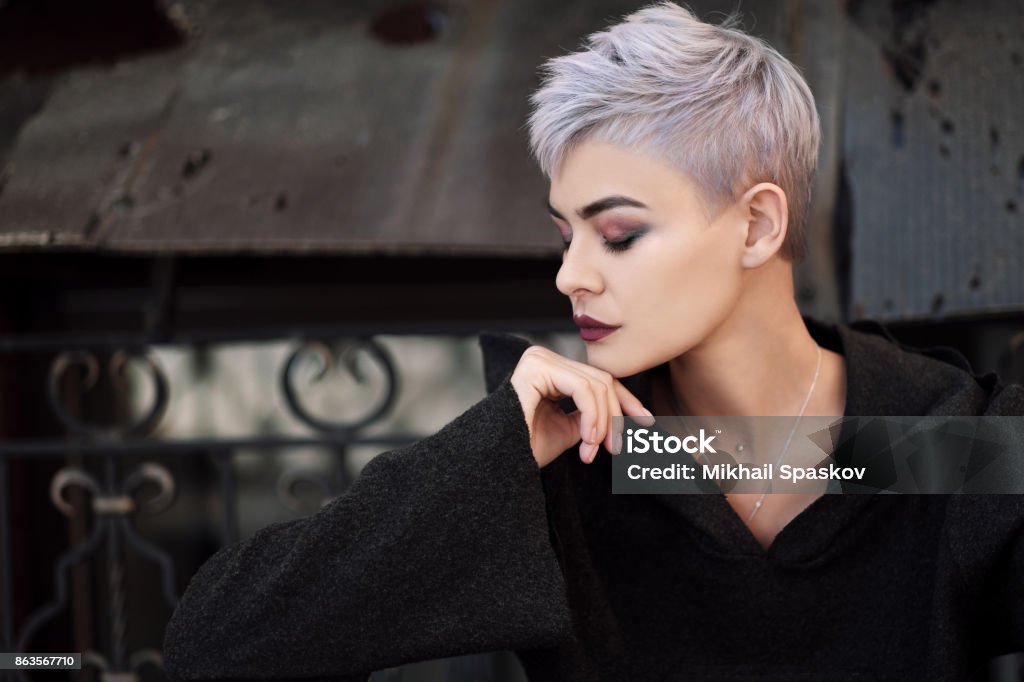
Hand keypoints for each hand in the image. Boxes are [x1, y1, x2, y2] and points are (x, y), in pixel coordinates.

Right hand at [509, 345, 652, 467]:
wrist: (500, 464)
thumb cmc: (528, 449)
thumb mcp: (571, 429)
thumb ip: (592, 415)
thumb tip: (623, 412)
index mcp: (551, 370)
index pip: (599, 379)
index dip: (626, 400)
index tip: (646, 422)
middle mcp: (544, 358)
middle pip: (601, 381)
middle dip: (614, 417)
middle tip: (614, 450)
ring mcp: (539, 359)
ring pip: (596, 385)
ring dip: (602, 423)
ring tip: (594, 452)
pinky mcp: (536, 368)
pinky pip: (582, 389)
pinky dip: (592, 417)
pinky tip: (588, 441)